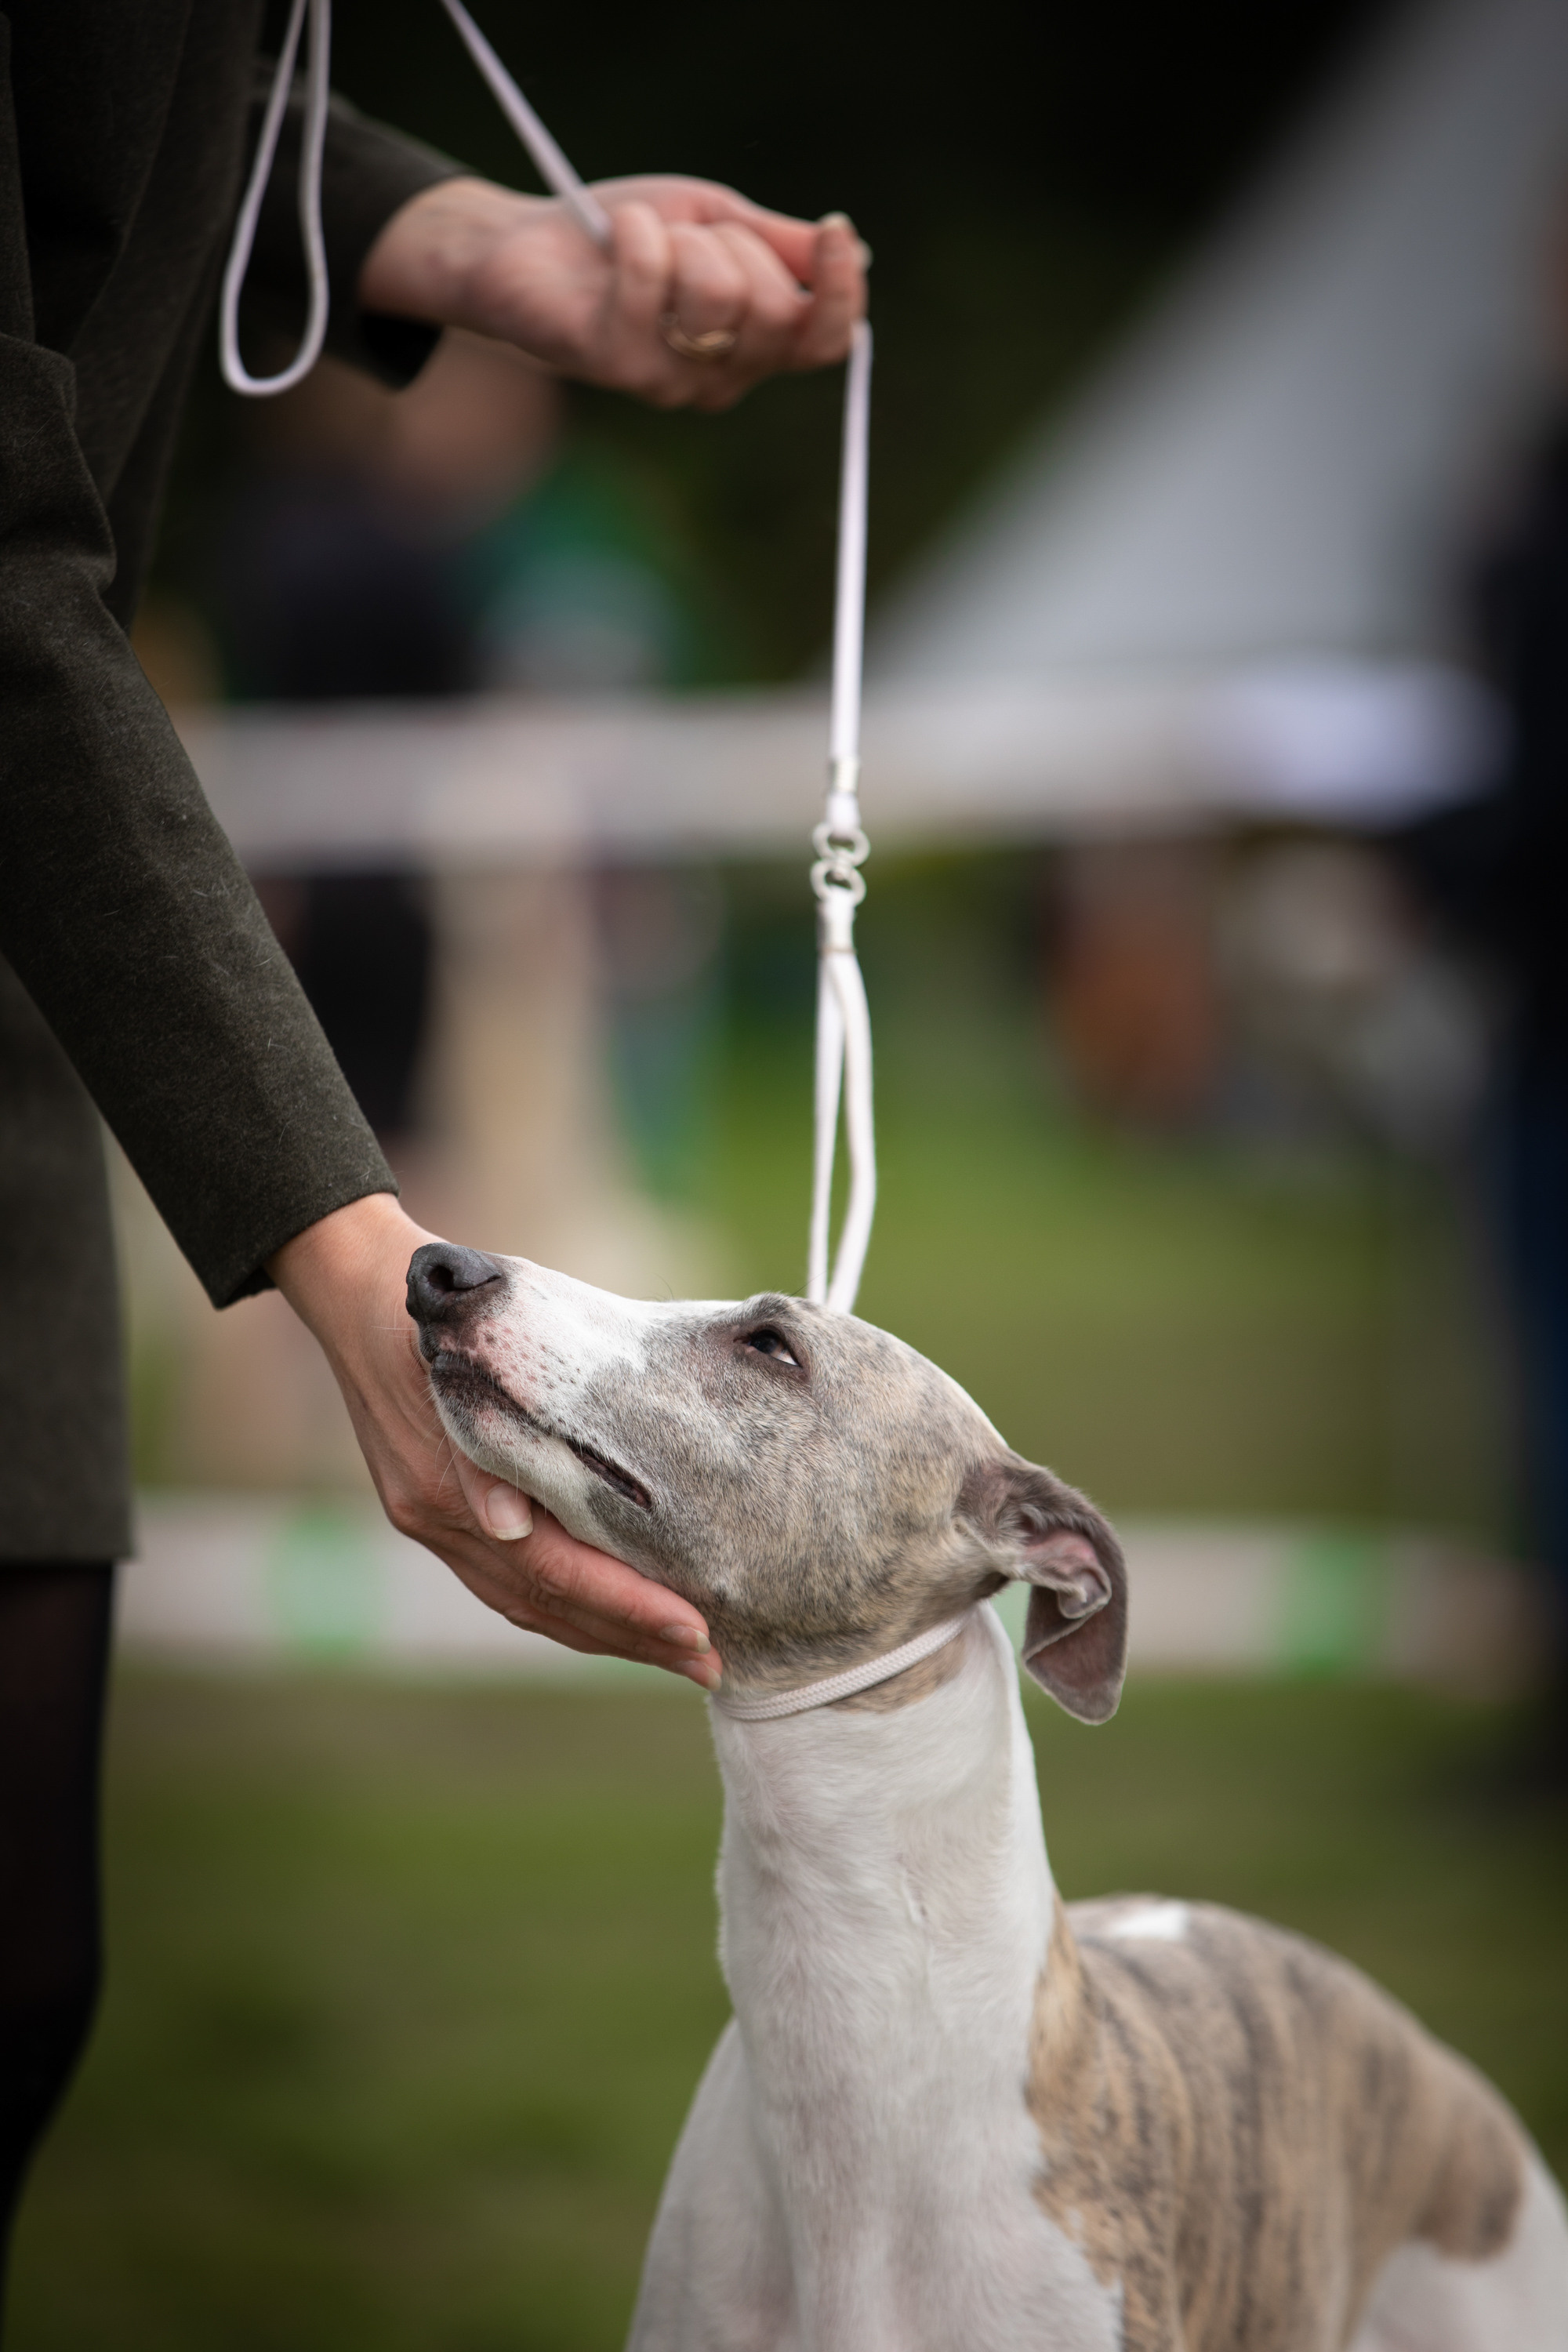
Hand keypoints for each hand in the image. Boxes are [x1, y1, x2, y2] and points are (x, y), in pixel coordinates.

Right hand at [268, 1193, 720, 1685]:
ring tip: (678, 1656)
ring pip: (526, 1606)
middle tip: (711, 1664)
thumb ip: (479, 1445)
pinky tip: (612, 1622)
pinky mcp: (433, 1515)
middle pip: (545, 1604)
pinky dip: (564, 1609)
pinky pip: (507, 1584)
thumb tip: (509, 1525)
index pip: (550, 1569)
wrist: (355, 1287)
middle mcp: (436, 1520)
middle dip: (630, 1637)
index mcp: (440, 1489)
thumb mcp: (453, 1353)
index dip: (623, 1604)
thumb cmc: (430, 1310)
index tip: (693, 1628)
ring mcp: (431, 1522)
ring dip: (604, 1635)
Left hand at [359, 174, 866, 409]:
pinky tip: (614, 236)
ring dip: (682, 240)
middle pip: (773, 309)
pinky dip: (635, 234)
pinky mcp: (618, 365)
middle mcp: (718, 380)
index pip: (824, 343)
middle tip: (685, 236)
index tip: (835, 229)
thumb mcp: (710, 221)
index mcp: (751, 348)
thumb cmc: (621, 234)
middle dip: (735, 243)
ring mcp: (669, 381)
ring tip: (643, 241)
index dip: (841, 292)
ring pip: (721, 295)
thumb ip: (775, 242)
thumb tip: (856, 251)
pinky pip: (653, 278)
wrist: (524, 245)